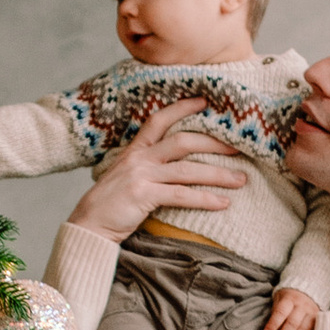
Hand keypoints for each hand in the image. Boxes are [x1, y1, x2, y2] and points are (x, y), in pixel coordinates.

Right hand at [68, 98, 248, 242]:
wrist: (88, 226)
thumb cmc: (110, 205)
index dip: (182, 108)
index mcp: (134, 150)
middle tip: (238, 147)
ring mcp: (141, 176)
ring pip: (188, 170)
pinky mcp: (144, 196)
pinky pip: (182, 195)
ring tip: (241, 179)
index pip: (159, 120)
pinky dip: (206, 199)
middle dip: (214, 143)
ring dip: (218, 174)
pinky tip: (223, 203)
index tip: (205, 102)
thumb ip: (147, 167)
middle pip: (183, 141)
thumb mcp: (126, 177)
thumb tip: (175, 165)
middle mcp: (139, 158)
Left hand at [261, 287, 317, 329]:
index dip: (273, 324)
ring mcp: (312, 313)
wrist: (308, 291)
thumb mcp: (279, 299)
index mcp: (290, 298)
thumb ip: (275, 313)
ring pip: (304, 329)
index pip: (281, 312)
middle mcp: (302, 305)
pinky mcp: (318, 320)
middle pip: (293, 323)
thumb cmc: (288, 298)